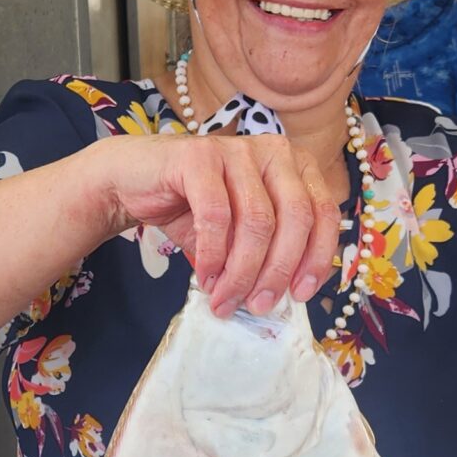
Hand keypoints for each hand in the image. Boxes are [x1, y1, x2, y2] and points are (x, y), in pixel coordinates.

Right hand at [98, 134, 338, 318]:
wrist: (133, 181)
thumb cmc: (193, 208)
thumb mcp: (241, 232)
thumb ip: (268, 252)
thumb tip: (288, 297)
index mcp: (295, 166)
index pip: (323, 213)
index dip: (317, 257)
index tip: (300, 295)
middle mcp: (273, 151)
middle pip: (295, 218)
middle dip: (278, 271)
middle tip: (258, 306)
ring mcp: (237, 149)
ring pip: (257, 221)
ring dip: (242, 271)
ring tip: (225, 299)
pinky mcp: (199, 156)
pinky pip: (217, 216)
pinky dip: (213, 255)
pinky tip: (206, 277)